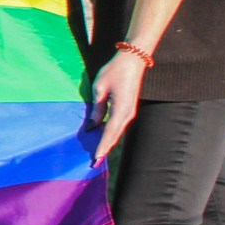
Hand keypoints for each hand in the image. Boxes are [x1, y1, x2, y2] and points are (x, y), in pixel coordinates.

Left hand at [88, 49, 145, 164]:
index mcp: (121, 110)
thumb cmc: (114, 72)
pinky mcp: (128, 109)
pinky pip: (117, 125)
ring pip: (116, 131)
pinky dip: (110, 133)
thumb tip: (91, 126)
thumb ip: (97, 109)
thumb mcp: (100, 89)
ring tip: (97, 154)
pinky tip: (102, 138)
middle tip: (94, 163)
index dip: (102, 147)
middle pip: (114, 136)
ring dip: (107, 142)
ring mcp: (129, 112)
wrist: (132, 62)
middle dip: (104, 149)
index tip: (95, 159)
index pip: (109, 133)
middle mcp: (127, 114)